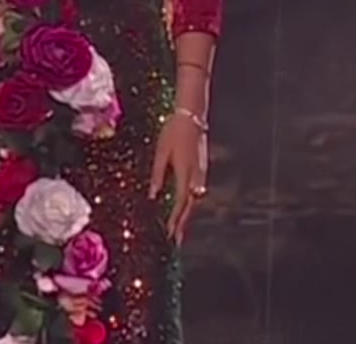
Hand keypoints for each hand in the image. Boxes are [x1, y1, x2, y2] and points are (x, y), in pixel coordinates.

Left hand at [148, 112, 207, 245]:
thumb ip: (157, 174)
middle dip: (183, 222)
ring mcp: (202, 172)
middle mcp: (196, 175)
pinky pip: (197, 190)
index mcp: (185, 171)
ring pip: (196, 199)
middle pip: (191, 205)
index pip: (181, 202)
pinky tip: (186, 207)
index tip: (169, 233)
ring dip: (188, 214)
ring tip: (179, 228)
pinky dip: (191, 202)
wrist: (192, 115)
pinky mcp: (202, 168)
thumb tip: (152, 196)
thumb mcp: (161, 152)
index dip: (175, 219)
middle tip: (176, 239)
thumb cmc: (173, 131)